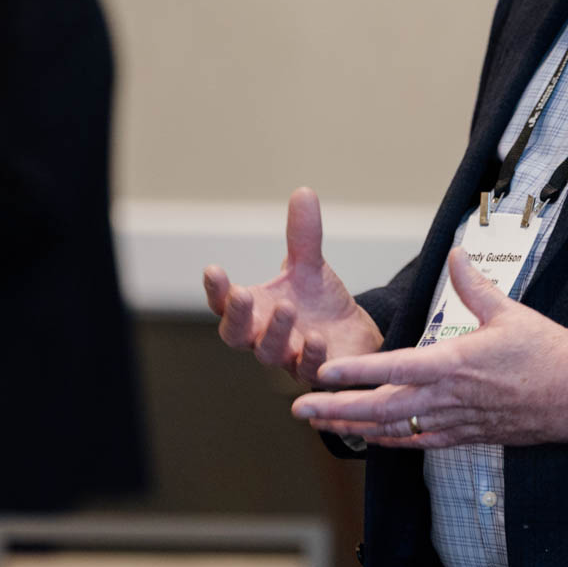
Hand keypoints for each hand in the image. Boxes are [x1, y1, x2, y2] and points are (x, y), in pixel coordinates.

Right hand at [203, 187, 382, 384]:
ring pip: (269, 353)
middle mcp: (263, 337)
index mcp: (254, 311)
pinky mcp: (315, 374)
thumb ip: (303, 236)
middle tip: (241, 294)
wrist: (354, 334)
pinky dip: (311, 357)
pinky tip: (317, 339)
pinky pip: (307, 372)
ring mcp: (287, 359)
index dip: (215, 291)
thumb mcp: (310, 266)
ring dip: (275, 332)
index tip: (213, 270)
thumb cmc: (319, 302)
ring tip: (288, 308)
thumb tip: (303, 192)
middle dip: (236, 315)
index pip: (224, 305)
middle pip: (235, 334)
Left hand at [290, 247, 567, 448]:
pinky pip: (420, 442)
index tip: (324, 374)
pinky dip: (390, 441)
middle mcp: (450, 397)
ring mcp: (457, 421)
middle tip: (299, 408)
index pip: (395, 368)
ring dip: (355, 427)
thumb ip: (474, 285)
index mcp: (456, 363)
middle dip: (337, 409)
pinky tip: (369, 438)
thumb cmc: (551, 355)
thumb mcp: (511, 313)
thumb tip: (455, 254)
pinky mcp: (467, 436)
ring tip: (320, 423)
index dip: (357, 371)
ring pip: (395, 430)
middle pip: (382, 408)